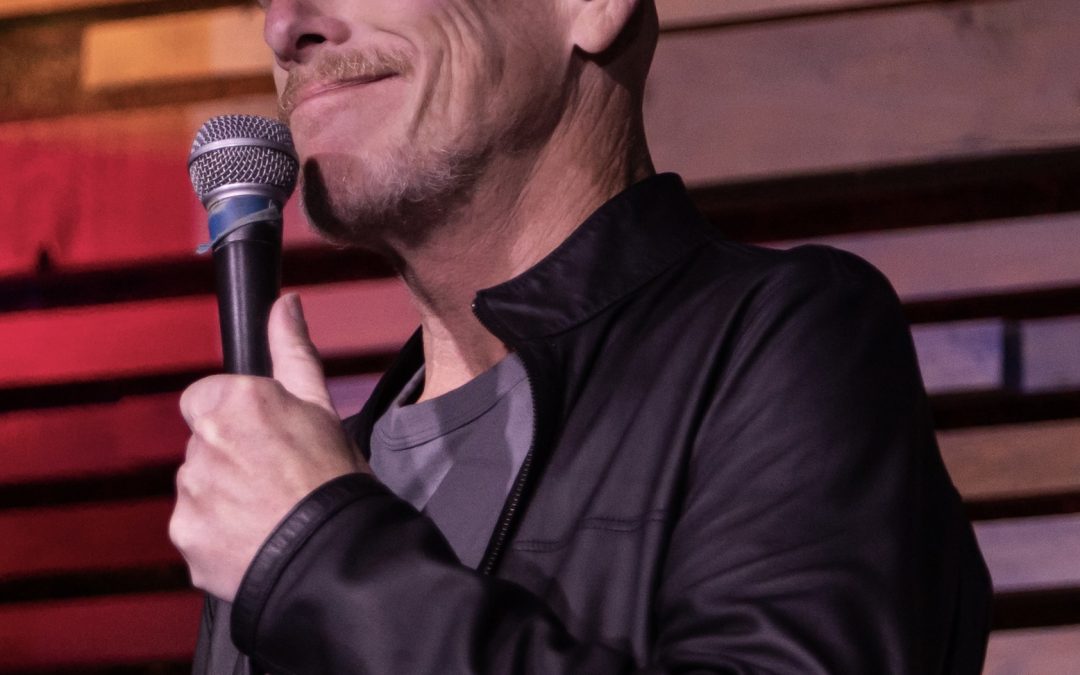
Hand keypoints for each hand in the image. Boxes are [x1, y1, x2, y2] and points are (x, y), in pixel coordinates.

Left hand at [170, 293, 366, 600]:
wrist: (332, 555)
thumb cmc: (333, 480)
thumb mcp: (321, 407)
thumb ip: (293, 352)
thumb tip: (285, 304)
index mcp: (231, 404)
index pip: (207, 397)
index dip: (239, 416)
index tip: (267, 437)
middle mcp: (201, 444)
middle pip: (204, 443)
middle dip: (231, 456)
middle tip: (276, 477)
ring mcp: (189, 494)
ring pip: (198, 484)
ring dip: (223, 494)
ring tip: (268, 511)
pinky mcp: (185, 536)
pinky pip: (195, 526)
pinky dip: (217, 532)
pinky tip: (253, 536)